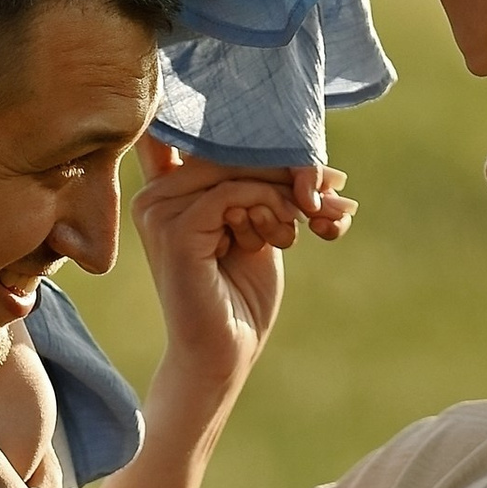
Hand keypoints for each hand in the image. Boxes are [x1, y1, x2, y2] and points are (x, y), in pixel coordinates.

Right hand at [132, 139, 351, 401]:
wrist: (225, 354)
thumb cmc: (240, 293)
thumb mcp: (256, 223)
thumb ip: (261, 181)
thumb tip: (305, 141)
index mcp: (164, 188)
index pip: (210, 133)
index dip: (263, 136)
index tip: (316, 168)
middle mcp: (152, 194)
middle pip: (228, 145)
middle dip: (290, 167)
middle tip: (334, 189)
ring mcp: (158, 211)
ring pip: (235, 166)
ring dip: (283, 193)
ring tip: (297, 229)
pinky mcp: (175, 231)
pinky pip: (233, 192)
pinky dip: (269, 207)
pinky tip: (281, 237)